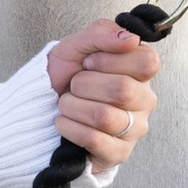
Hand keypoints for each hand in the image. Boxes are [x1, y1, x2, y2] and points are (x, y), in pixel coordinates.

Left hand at [46, 20, 159, 175]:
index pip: (146, 62)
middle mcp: (144, 101)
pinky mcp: (118, 154)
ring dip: (72, 107)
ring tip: (66, 104)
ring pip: (105, 116)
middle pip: (123, 90)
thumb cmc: (64, 77)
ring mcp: (134, 130)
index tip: (88, 63)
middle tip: (74, 85)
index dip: (110, 60)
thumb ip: (101, 33)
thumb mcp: (75, 46)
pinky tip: (63, 123)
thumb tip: (130, 38)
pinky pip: (94, 140)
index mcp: (141, 72)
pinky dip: (69, 128)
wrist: (40, 109)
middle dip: (84, 85)